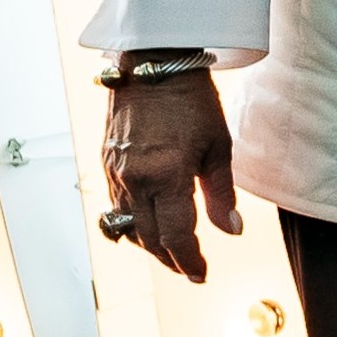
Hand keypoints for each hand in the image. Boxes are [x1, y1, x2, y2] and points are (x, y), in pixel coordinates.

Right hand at [101, 58, 239, 283]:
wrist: (153, 62)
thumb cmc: (193, 100)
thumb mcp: (218, 146)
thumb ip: (221, 193)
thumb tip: (231, 230)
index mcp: (167, 176)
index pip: (176, 237)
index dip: (190, 261)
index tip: (201, 274)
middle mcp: (136, 180)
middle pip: (149, 239)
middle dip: (170, 259)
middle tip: (189, 269)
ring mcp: (116, 173)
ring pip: (128, 227)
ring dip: (149, 245)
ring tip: (172, 252)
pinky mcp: (106, 163)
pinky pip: (116, 207)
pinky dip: (133, 223)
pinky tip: (149, 224)